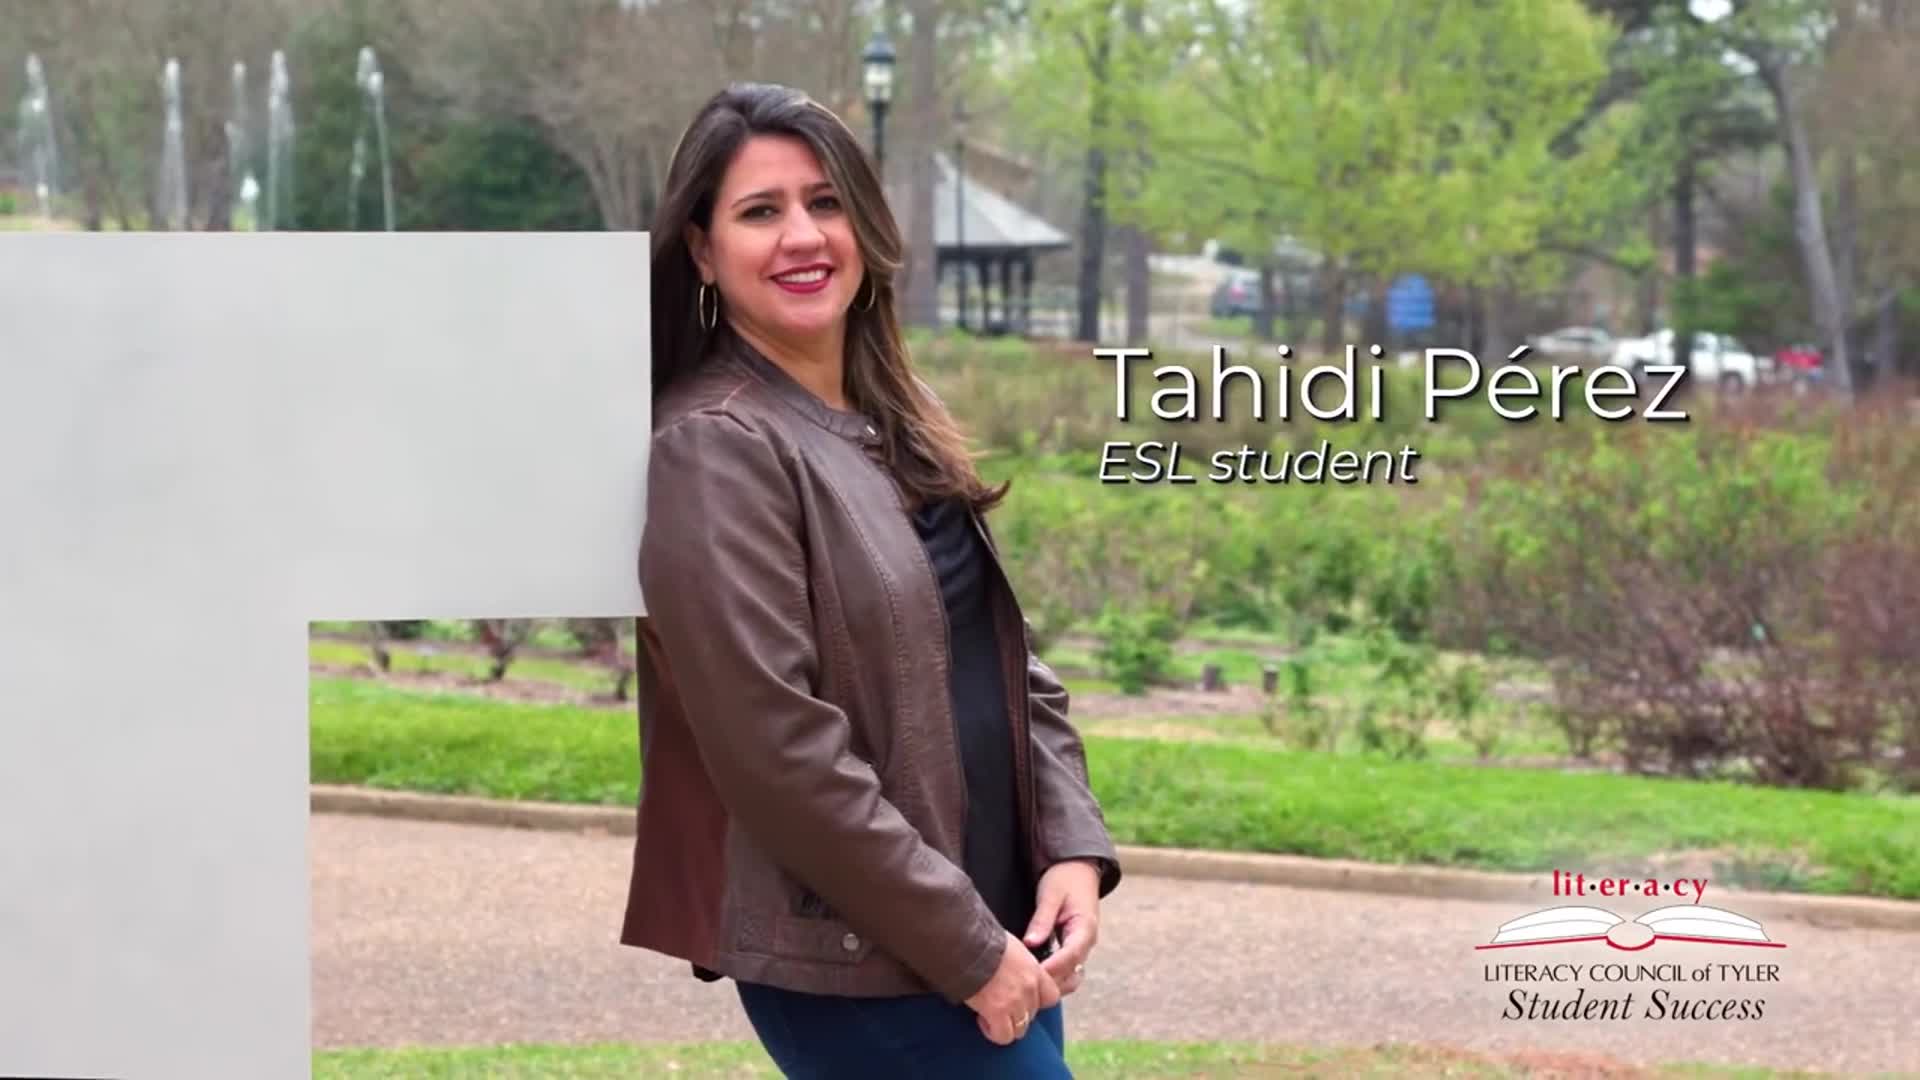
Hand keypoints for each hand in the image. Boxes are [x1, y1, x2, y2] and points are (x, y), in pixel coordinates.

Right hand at [964, 930, 1060, 1045]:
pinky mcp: (998, 1012)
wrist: (967, 944)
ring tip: (991, 1015)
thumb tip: (1012, 969)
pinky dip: (993, 1032)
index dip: (1037, 1001)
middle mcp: (1029, 988)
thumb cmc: (983, 940)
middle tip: (1001, 1005)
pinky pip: (1003, 1036)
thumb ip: (1019, 964)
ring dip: (1006, 1025)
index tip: (1022, 998)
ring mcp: (1015, 1002)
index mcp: (1034, 970)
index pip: (1051, 996)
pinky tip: (982, 1019)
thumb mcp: (1011, 947)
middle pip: (1033, 1014)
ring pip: (1020, 1029)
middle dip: (1018, 1013)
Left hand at [1024, 859, 1101, 995]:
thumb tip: (1030, 943)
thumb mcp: (1050, 895)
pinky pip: (1065, 968)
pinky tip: (1032, 976)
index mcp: (1085, 928)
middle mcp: (1086, 942)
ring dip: (1051, 982)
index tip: (1032, 976)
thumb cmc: (1064, 878)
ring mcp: (1081, 947)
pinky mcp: (1072, 948)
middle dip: (1050, 981)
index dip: (1052, 968)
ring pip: (1069, 975)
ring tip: (1026, 986)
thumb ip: (1042, 920)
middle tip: (1024, 987)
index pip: (1070, 955)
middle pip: (1071, 971)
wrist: (1078, 868)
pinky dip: (1051, 975)